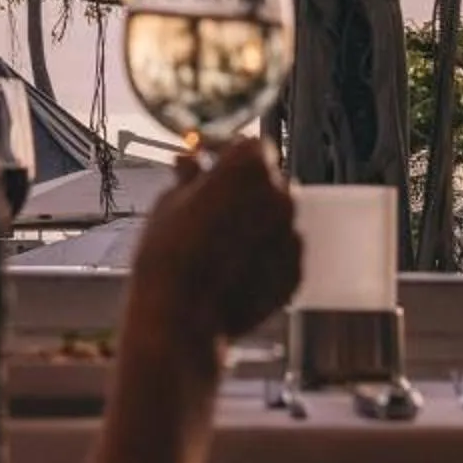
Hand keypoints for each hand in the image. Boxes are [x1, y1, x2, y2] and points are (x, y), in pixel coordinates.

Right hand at [126, 138, 299, 346]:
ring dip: (256, 221)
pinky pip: (282, 253)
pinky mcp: (295, 272)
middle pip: (268, 181)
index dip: (227, 151)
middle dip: (244, 188)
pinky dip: (265, 255)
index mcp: (248, 168)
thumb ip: (189, 178)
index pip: (250, 145)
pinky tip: (234, 266)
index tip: (208, 160)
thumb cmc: (167, 257)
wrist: (179, 316)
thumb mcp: (168, 204)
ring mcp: (291, 235)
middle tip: (213, 203)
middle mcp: (279, 196)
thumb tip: (190, 164)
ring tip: (221, 241)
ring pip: (277, 218)